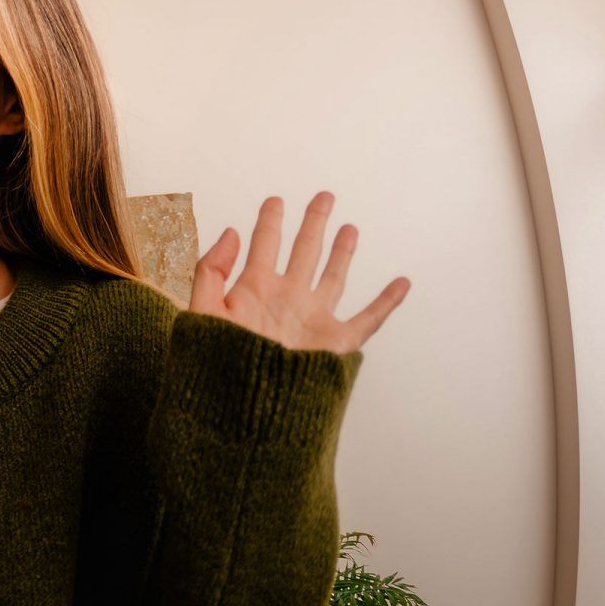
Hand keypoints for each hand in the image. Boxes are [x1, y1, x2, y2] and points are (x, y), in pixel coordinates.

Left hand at [189, 192, 408, 352]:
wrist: (245, 409)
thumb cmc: (218, 366)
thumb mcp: (202, 312)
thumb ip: (211, 270)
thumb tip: (230, 231)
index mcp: (254, 290)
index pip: (265, 244)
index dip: (270, 220)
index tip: (275, 200)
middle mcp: (287, 300)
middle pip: (304, 251)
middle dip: (313, 223)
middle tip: (324, 197)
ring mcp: (312, 320)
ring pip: (333, 277)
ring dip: (342, 252)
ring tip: (349, 227)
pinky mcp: (335, 343)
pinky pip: (368, 318)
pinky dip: (387, 301)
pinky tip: (402, 283)